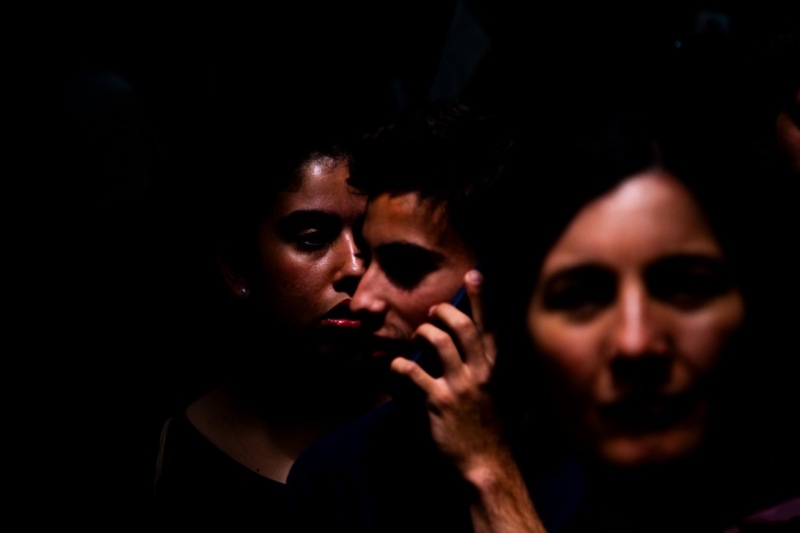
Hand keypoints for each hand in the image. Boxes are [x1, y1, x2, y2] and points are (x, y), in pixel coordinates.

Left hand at [390, 268, 501, 474]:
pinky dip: (400, 366)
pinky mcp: (439, 402)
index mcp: (493, 370)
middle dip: (446, 312)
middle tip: (434, 312)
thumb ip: (479, 374)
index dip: (481, 299)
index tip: (474, 275)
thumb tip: (460, 356)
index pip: (489, 327)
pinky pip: (413, 372)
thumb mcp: (494, 398)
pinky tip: (396, 369)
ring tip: (417, 339)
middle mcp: (479, 373)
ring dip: (422, 334)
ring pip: (438, 341)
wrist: (487, 466)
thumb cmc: (488, 434)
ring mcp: (460, 386)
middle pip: (463, 326)